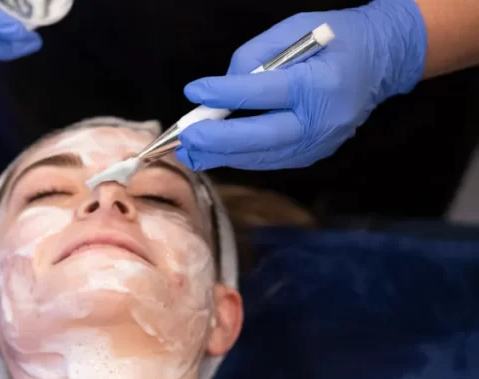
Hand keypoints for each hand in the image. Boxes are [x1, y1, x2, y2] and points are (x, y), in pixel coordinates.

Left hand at [176, 0, 427, 170]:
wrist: (381, 62)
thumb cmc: (333, 39)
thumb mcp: (295, 30)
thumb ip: (256, 56)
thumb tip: (221, 90)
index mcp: (320, 83)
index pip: (266, 92)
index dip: (226, 94)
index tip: (194, 91)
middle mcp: (322, 120)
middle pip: (262, 137)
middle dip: (218, 140)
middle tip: (185, 139)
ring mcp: (319, 144)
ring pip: (262, 157)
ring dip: (221, 156)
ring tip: (189, 152)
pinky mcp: (312, 156)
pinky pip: (269, 160)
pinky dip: (239, 157)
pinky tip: (214, 153)